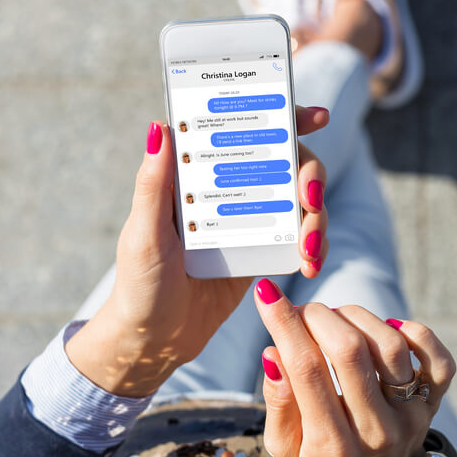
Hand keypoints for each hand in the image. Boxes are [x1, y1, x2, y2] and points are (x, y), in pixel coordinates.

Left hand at [65, 107, 330, 396]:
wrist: (155, 340)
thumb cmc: (139, 284)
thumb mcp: (144, 234)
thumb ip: (153, 184)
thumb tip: (160, 127)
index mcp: (196, 173)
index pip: (243, 131)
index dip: (283, 117)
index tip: (315, 117)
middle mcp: (227, 188)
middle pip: (286, 161)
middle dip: (310, 174)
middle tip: (311, 199)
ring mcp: (249, 218)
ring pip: (300, 199)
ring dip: (316, 217)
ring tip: (310, 250)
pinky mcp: (263, 250)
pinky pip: (299, 236)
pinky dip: (313, 245)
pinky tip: (310, 263)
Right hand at [251, 279, 456, 456]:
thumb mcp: (285, 448)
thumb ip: (278, 403)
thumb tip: (274, 353)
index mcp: (331, 446)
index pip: (306, 370)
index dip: (284, 324)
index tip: (267, 293)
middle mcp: (376, 431)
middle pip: (350, 351)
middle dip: (318, 316)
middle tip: (304, 312)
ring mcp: (410, 417)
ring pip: (390, 346)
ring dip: (357, 317)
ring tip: (336, 320)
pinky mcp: (433, 404)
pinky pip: (439, 360)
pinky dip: (416, 332)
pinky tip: (388, 327)